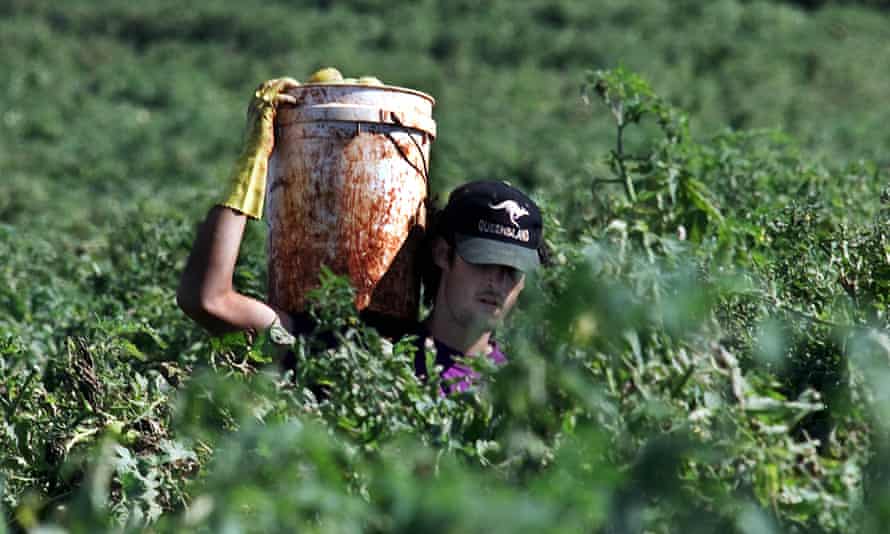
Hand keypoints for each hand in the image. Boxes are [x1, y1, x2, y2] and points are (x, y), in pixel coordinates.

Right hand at [220, 77, 299, 218]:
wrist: (253, 156)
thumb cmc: (261, 150)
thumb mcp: (268, 133)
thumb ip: (274, 126)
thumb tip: (288, 128)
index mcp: (253, 109)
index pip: (263, 89)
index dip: (276, 85)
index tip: (289, 88)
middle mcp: (254, 106)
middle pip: (267, 85)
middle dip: (281, 82)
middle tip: (296, 85)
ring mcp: (258, 109)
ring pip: (271, 88)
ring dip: (285, 85)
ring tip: (297, 87)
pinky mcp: (264, 114)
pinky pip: (276, 99)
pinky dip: (285, 98)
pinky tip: (294, 102)